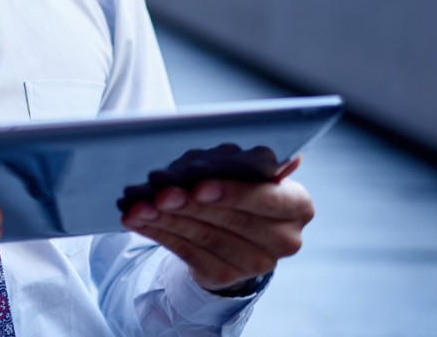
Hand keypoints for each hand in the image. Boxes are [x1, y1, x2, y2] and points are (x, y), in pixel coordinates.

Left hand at [121, 156, 313, 293]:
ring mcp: (257, 263)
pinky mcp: (226, 277)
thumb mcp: (243, 168)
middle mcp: (284, 239)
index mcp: (297, 204)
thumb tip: (244, 158)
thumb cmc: (238, 185)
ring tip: (140, 207)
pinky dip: (160, 234)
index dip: (231, 193)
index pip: (266, 199)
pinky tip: (139, 221)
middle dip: (191, 205)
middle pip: (231, 220)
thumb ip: (243, 161)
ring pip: (206, 238)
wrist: (235, 228)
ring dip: (168, 220)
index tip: (200, 186)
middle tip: (161, 194)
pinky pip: (189, 254)